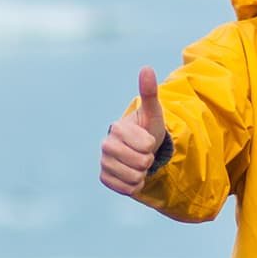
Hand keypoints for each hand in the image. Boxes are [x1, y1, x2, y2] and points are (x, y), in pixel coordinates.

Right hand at [100, 66, 170, 194]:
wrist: (141, 149)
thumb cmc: (148, 129)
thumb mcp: (153, 112)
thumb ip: (149, 93)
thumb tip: (147, 68)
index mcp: (117, 128)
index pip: (146, 145)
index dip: (151, 145)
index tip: (147, 140)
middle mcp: (106, 144)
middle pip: (140, 162)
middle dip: (148, 160)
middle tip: (144, 153)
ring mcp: (103, 162)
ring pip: (134, 177)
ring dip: (142, 173)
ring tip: (139, 163)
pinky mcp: (104, 178)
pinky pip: (127, 189)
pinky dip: (135, 185)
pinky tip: (132, 174)